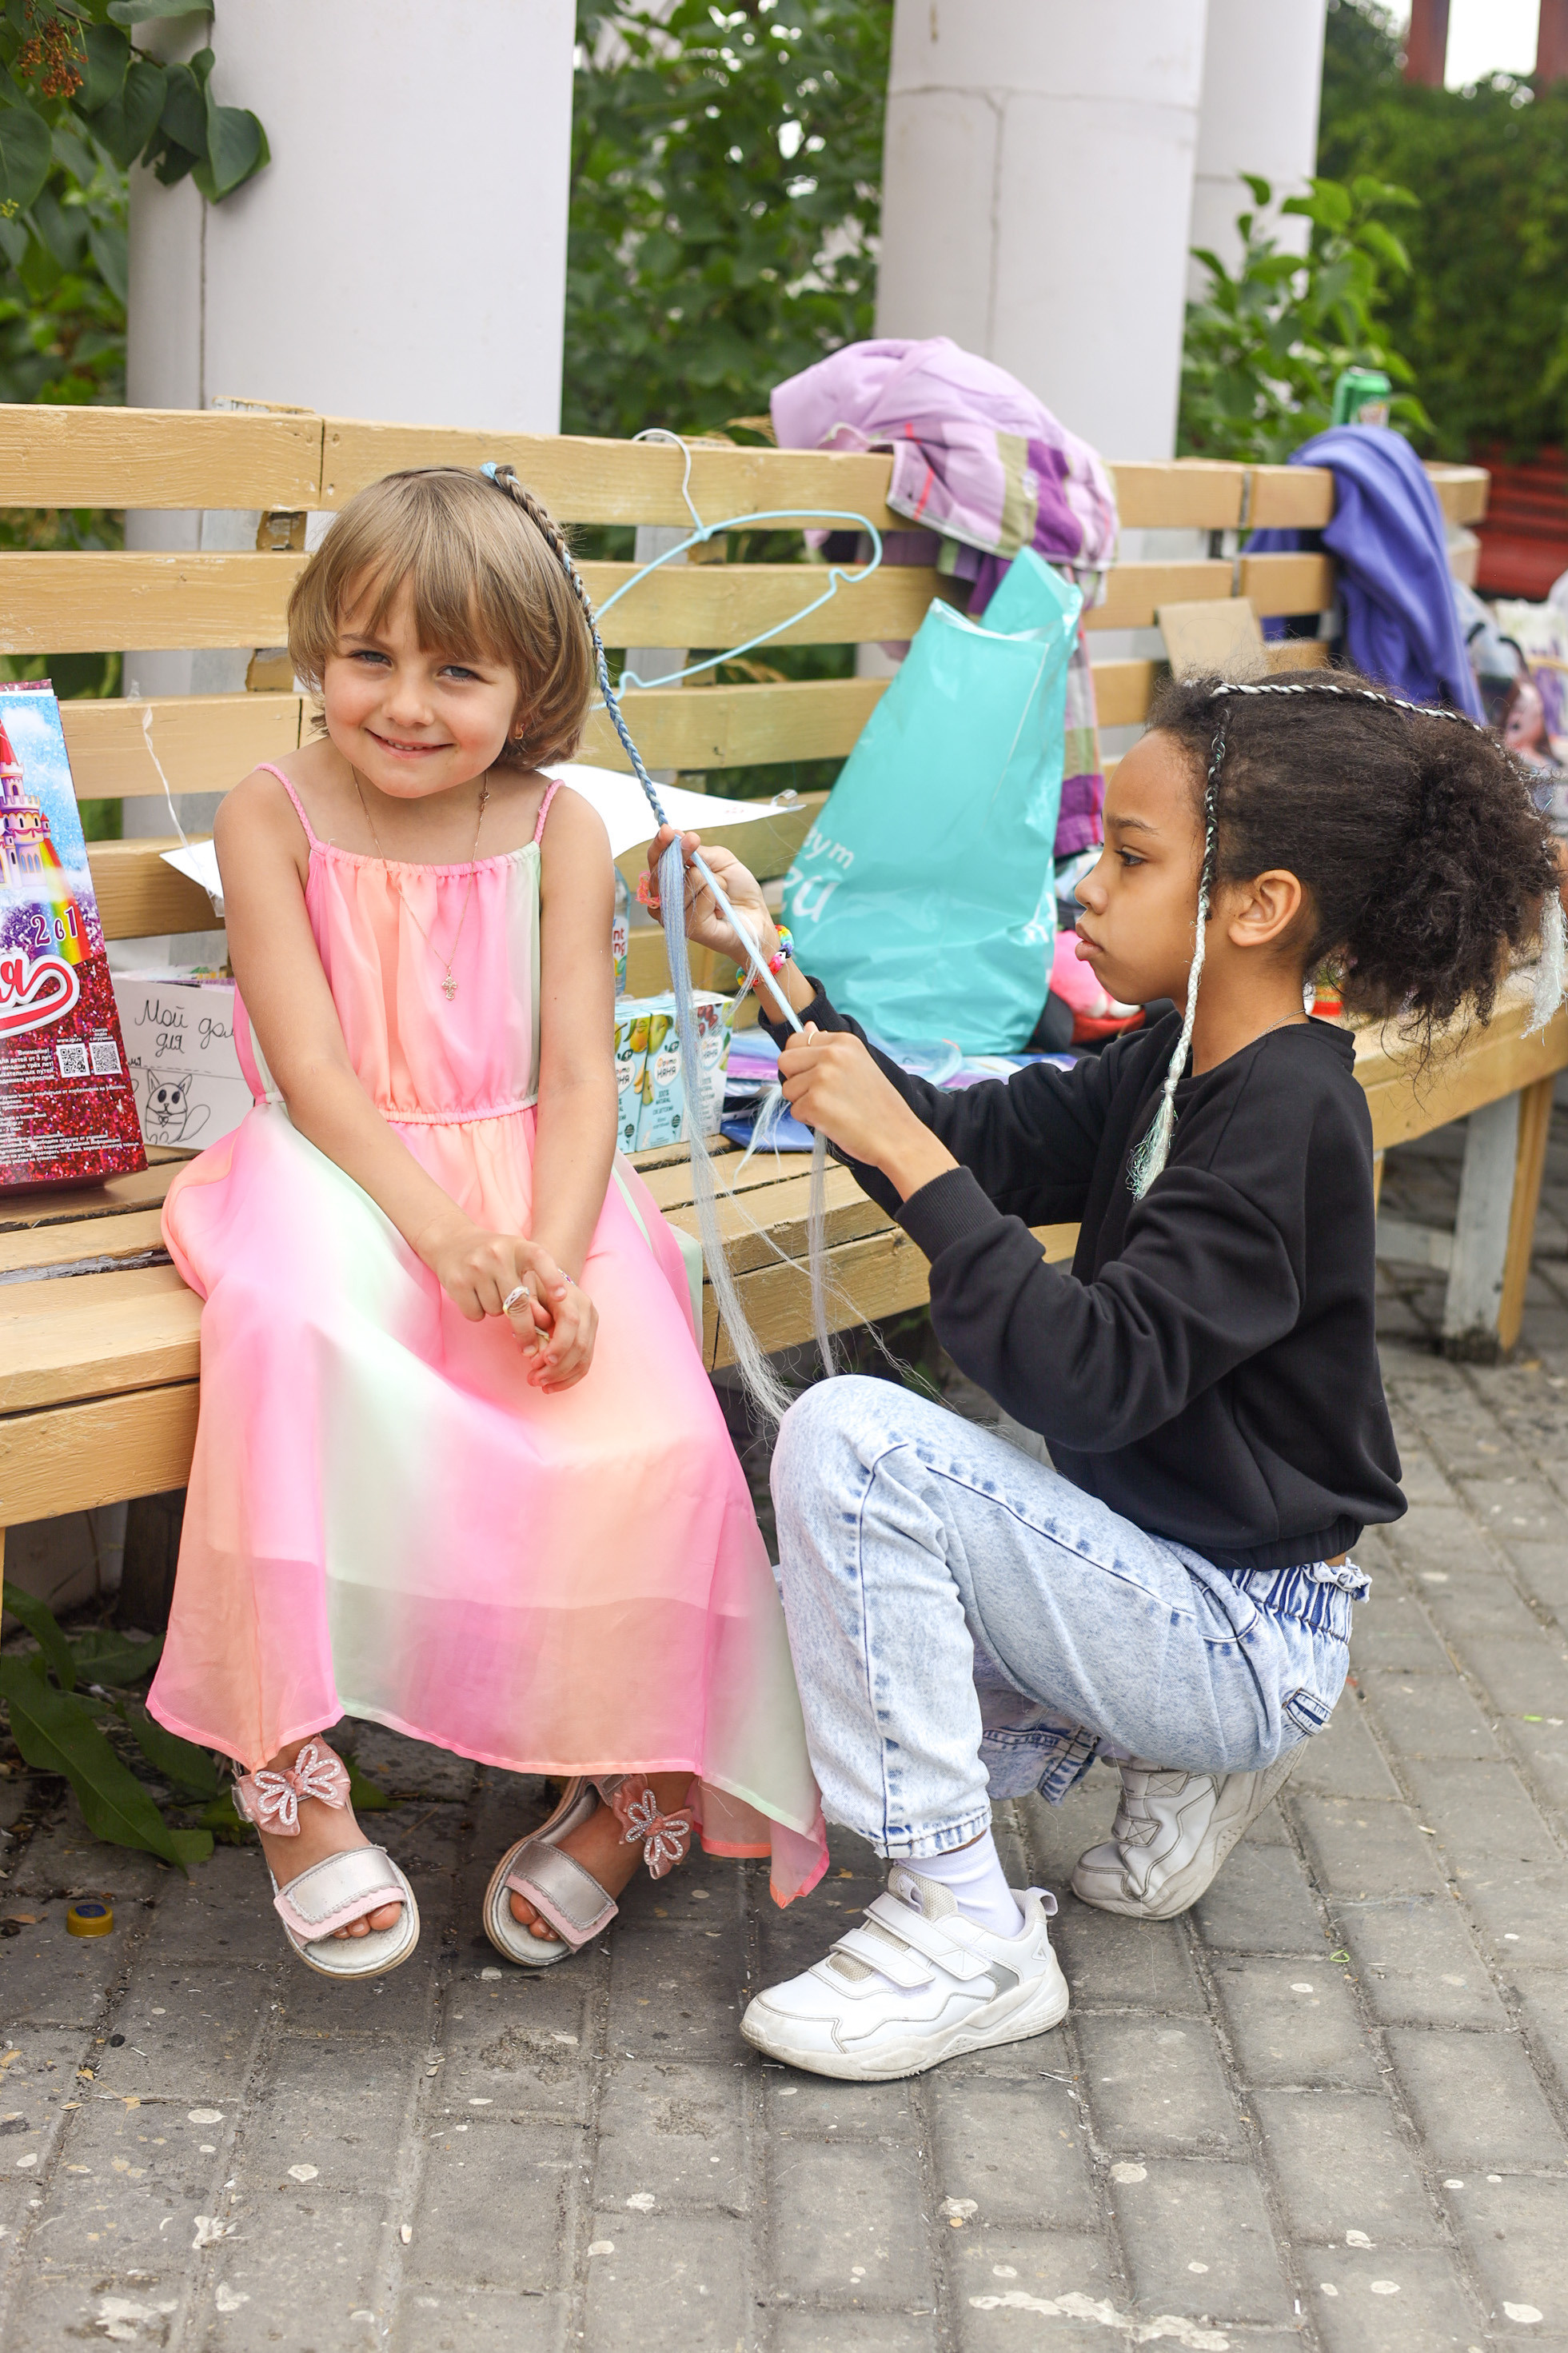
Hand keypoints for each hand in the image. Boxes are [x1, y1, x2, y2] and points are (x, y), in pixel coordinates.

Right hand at [424, 1225, 567, 1357]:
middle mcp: (498, 1254)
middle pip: (519, 1303)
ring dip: (496, 1311)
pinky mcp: (457, 1281)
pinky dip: (477, 1312)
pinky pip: (475, 1314)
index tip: (562, 1297)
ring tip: (489, 1292)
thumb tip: (546, 1323)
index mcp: (518, 1246)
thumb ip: (532, 1280)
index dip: (552, 1278)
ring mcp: (476, 1266)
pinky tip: (473, 1295)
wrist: (451, 1241)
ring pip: (496, 1311)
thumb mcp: (516, 1255)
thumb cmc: (494, 1256)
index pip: (540, 1259)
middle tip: (529, 1349)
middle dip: (525, 1330)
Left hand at [525, 1274, 598, 1391]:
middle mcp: (587, 1310)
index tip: (539, 1362)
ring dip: (561, 1377)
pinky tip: (551, 1387)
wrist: (551, 1280)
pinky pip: (585, 1363)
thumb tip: (533, 1347)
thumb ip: (528, 1314)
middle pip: (580, 1345)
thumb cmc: (533, 1287)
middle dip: (556, 1368)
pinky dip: (569, 1378)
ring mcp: (592, 1324)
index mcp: (570, 1297)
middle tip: (533, 1379)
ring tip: (539, 1384)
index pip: (570, 1323)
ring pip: (585, 1358)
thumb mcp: (525, 1293)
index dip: (558, 1346)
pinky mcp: (591, 1337)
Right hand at [642, 826, 775, 970]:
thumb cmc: (737, 890)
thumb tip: (677, 836)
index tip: (668, 831)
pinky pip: (702, 898)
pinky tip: (721, 906)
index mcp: (672, 881)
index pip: (656, 861)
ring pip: (687, 881)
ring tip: (721, 891)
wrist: (756, 917)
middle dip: (682, 853)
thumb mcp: (720, 861)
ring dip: (712, 880)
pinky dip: (717, 895)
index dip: (660, 845)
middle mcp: (668, 899)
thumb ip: (698, 852)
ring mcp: (677, 916)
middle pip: (662, 872)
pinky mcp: (691, 929)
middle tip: (695, 842)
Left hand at [779, 1025, 956, 1198]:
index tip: (818, 1075)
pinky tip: (833, 1120)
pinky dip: (810, 1120)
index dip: (801, 1061)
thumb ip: (827, 1047)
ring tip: (833, 1108)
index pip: (796, 1040)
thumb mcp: (857, 1064)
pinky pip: (795, 1111)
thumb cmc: (878, 1105)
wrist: (897, 1136)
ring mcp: (823, 1077)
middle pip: (785, 1061)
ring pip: (788, 1088)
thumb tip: (806, 1027)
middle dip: (796, 1080)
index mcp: (844, 1041)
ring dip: (804, 1102)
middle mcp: (832, 1054)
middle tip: (823, 1094)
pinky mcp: (815, 1102)